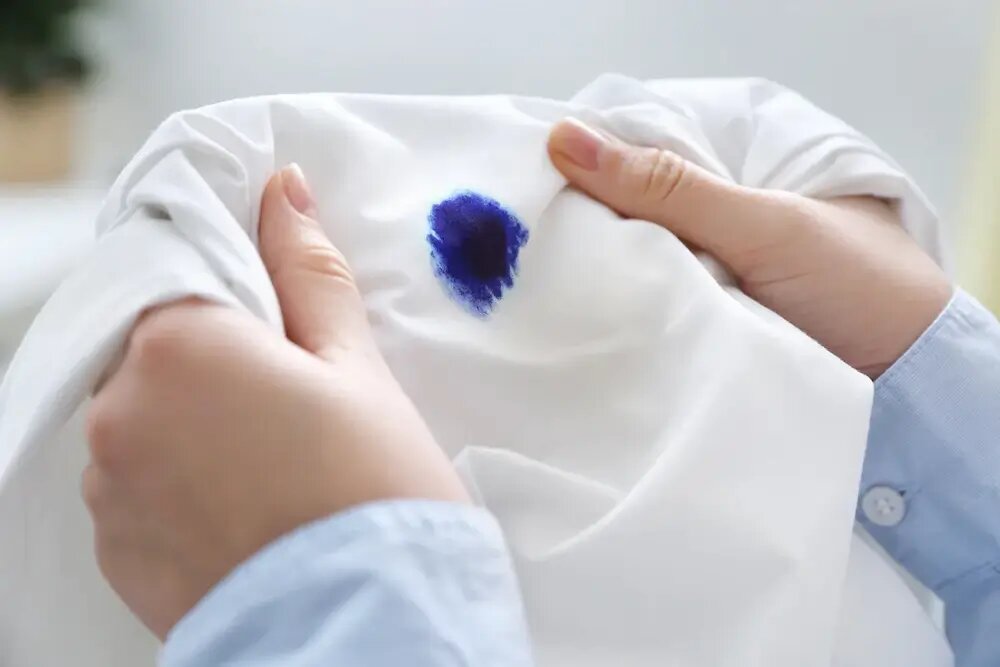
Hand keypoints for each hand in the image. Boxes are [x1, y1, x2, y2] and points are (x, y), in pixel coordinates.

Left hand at [83, 165, 467, 639]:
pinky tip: (245, 504)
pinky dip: (179, 478)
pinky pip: (137, 482)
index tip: (278, 317)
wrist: (369, 629)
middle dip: (216, 355)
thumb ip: (309, 273)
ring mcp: (107, 486)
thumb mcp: (355, 369)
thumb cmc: (374, 491)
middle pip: (159, 345)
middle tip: (293, 396)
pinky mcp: (114, 547)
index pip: (182, 267)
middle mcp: (120, 410)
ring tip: (272, 461)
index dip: (235, 285)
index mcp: (179, 345)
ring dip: (193, 418)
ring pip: (144, 414)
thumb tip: (284, 192)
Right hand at [548, 119, 952, 376]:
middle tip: (513, 245)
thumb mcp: (761, 224)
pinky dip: (614, 313)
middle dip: (576, 222)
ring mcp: (696, 265)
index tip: (514, 186)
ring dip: (592, 272)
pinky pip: (641, 306)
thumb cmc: (852, 280)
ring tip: (528, 284)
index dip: (576, 162)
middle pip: (618, 205)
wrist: (904, 383)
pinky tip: (569, 319)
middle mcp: (704, 208)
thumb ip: (671, 188)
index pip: (632, 146)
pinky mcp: (693, 318)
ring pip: (624, 258)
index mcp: (726, 162)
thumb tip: (563, 140)